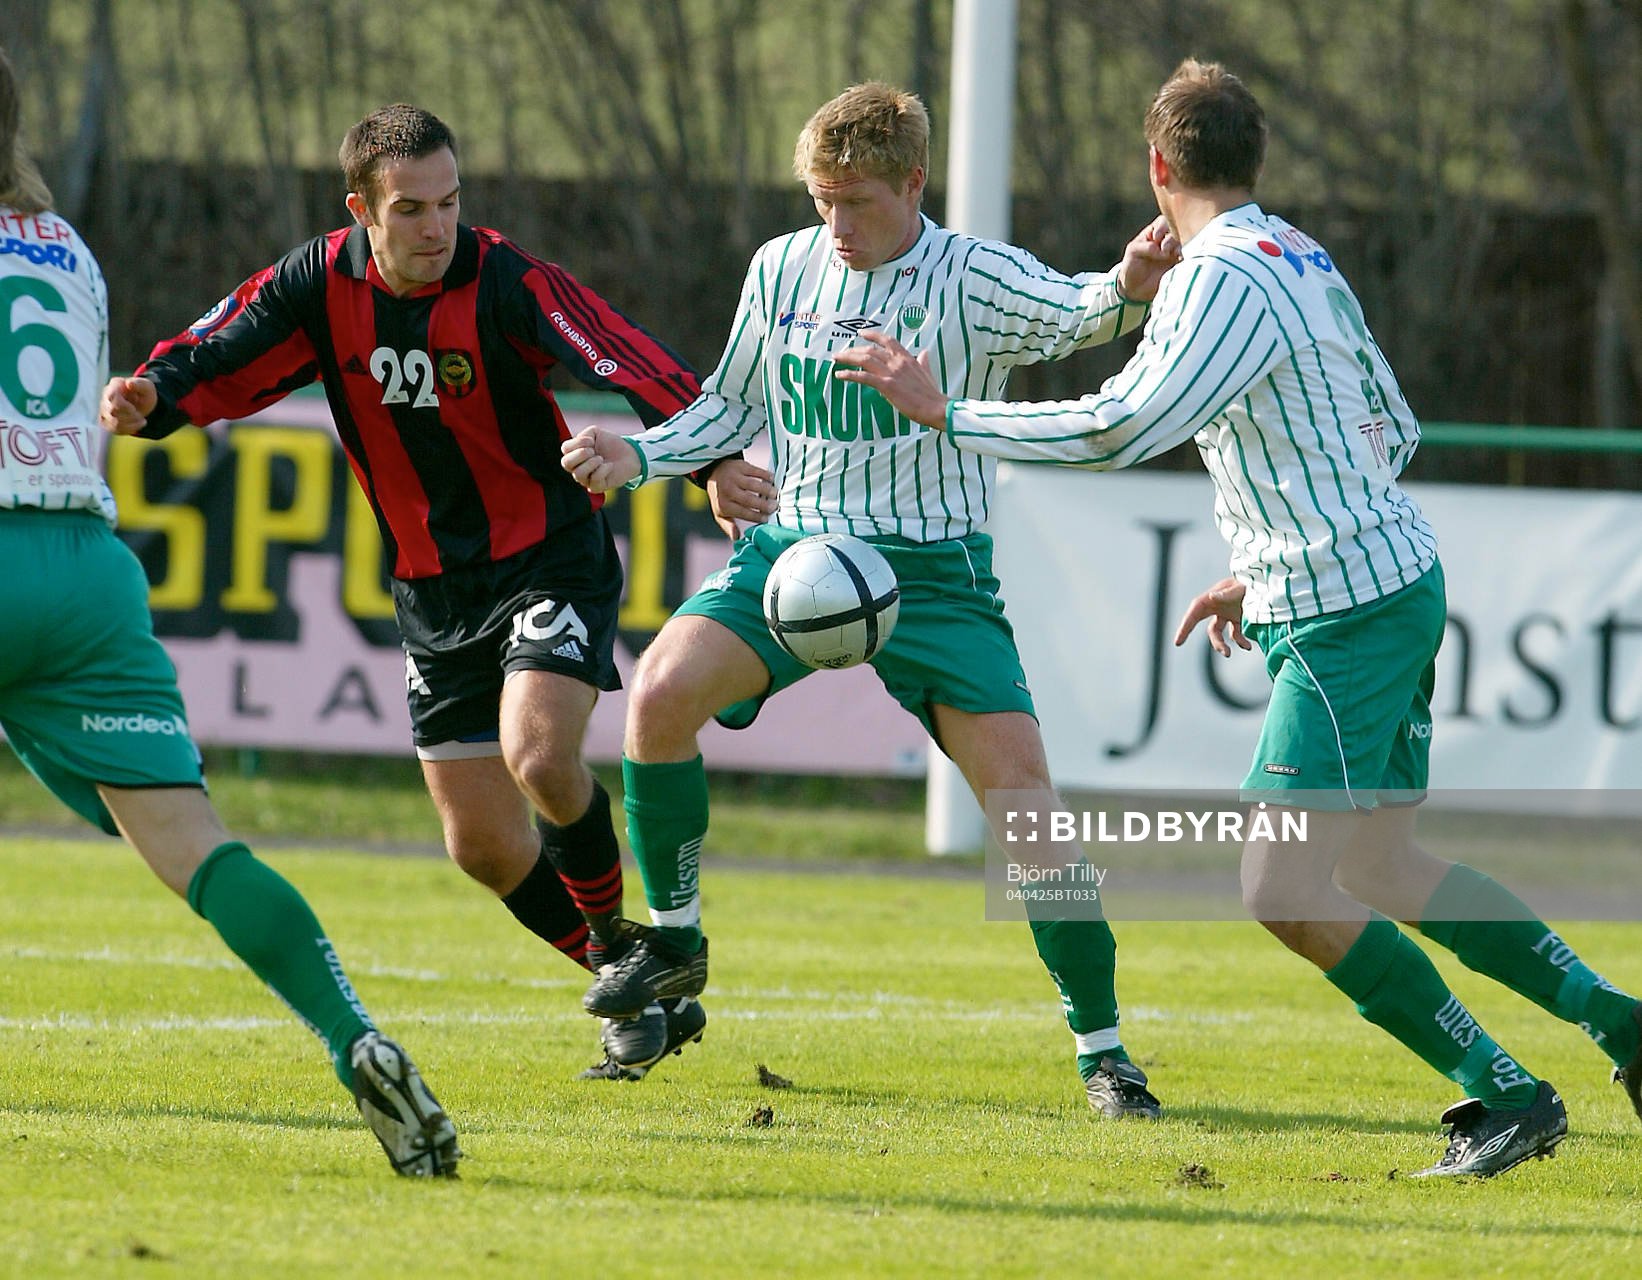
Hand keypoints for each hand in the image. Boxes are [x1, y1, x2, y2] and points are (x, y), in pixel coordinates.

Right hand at [99, 375, 157, 434]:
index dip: (124, 406)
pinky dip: (129, 429)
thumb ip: (139, 384)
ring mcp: (103, 409)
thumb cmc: (143, 393)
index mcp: (114, 385)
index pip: (111, 397)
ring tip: (140, 419)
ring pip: (113, 422)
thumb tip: (129, 383)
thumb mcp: (146, 387)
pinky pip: (115, 429)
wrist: (142, 403)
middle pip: (112, 411)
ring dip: (131, 423)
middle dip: (130, 415)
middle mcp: (105, 397)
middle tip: (139, 415)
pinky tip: (137, 424)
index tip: (134, 408)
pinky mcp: (106, 421)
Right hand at [561, 426, 641, 491]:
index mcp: (574, 454)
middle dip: (580, 454)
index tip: (592, 440)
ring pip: (578, 474)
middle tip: (593, 451)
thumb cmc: (610, 444)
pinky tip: (609, 465)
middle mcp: (577, 468)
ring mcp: (585, 479)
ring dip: (591, 463)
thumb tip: (581, 445)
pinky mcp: (596, 487)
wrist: (628, 454)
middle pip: (566, 463)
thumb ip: (584, 434)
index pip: (565, 449)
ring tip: (601, 459)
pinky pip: (595, 481)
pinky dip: (603, 470)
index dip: (577, 442)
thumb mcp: (595, 433)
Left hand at [706, 458, 776, 538]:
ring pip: (752, 484)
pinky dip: (765, 475)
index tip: (766, 518)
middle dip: (763, 504)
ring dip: (766, 489)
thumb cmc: (721, 496)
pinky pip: (754, 471)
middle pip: (748, 499)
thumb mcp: (720, 513)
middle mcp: (728, 490)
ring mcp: (734, 477)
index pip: (742, 512)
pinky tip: (772, 479)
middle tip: (774, 507)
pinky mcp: (740, 466)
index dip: (755, 516)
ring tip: (775, 494)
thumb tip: (737, 538)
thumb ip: (728, 526)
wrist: (713, 472)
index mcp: (724, 504)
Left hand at [831, 331, 947, 428]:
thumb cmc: (932, 395)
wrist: (936, 407)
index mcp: (907, 358)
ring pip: (864, 359)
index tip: (862, 333)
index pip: (888, 340)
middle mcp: (898, 362)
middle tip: (841, 353)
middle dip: (853, 350)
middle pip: (871, 349)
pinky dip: (850, 374)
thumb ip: (923, 362)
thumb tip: (925, 353)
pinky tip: (840, 375)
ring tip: (836, 359)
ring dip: (848, 358)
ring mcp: (892, 373)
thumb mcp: (928, 373)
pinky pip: (863, 377)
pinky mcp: (887, 385)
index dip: (873, 335)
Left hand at [1115, 215, 1181, 303]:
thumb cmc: (1132, 266)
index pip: (1163, 222)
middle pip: (1176, 231)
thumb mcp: (1133, 252)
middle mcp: (1166, 240)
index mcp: (1154, 232)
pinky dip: (1185, 257)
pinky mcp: (1179, 264)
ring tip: (1169, 256)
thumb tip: (1160, 249)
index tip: (1155, 238)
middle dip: (1170, 238)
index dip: (1162, 227)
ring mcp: (1174, 252)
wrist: (1135, 288)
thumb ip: (1146, 246)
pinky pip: (1188, 257)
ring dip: (1178, 247)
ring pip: (1184, 243)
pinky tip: (1179, 261)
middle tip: (1164, 249)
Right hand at [1172, 576, 1250, 657]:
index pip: (1195, 611)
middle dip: (1214, 641)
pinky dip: (1241, 641)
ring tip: (1230, 653)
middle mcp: (1218, 606)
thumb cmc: (1253, 581)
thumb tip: (1211, 598)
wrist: (1267, 580)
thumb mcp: (1241, 587)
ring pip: (1220, 633)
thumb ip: (1228, 593)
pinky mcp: (1238, 618)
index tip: (1178, 641)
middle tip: (1224, 653)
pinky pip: (1235, 634)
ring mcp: (1228, 613)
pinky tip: (1248, 646)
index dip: (1185, 626)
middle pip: (1210, 627)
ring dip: (1224, 645)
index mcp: (1214, 596)